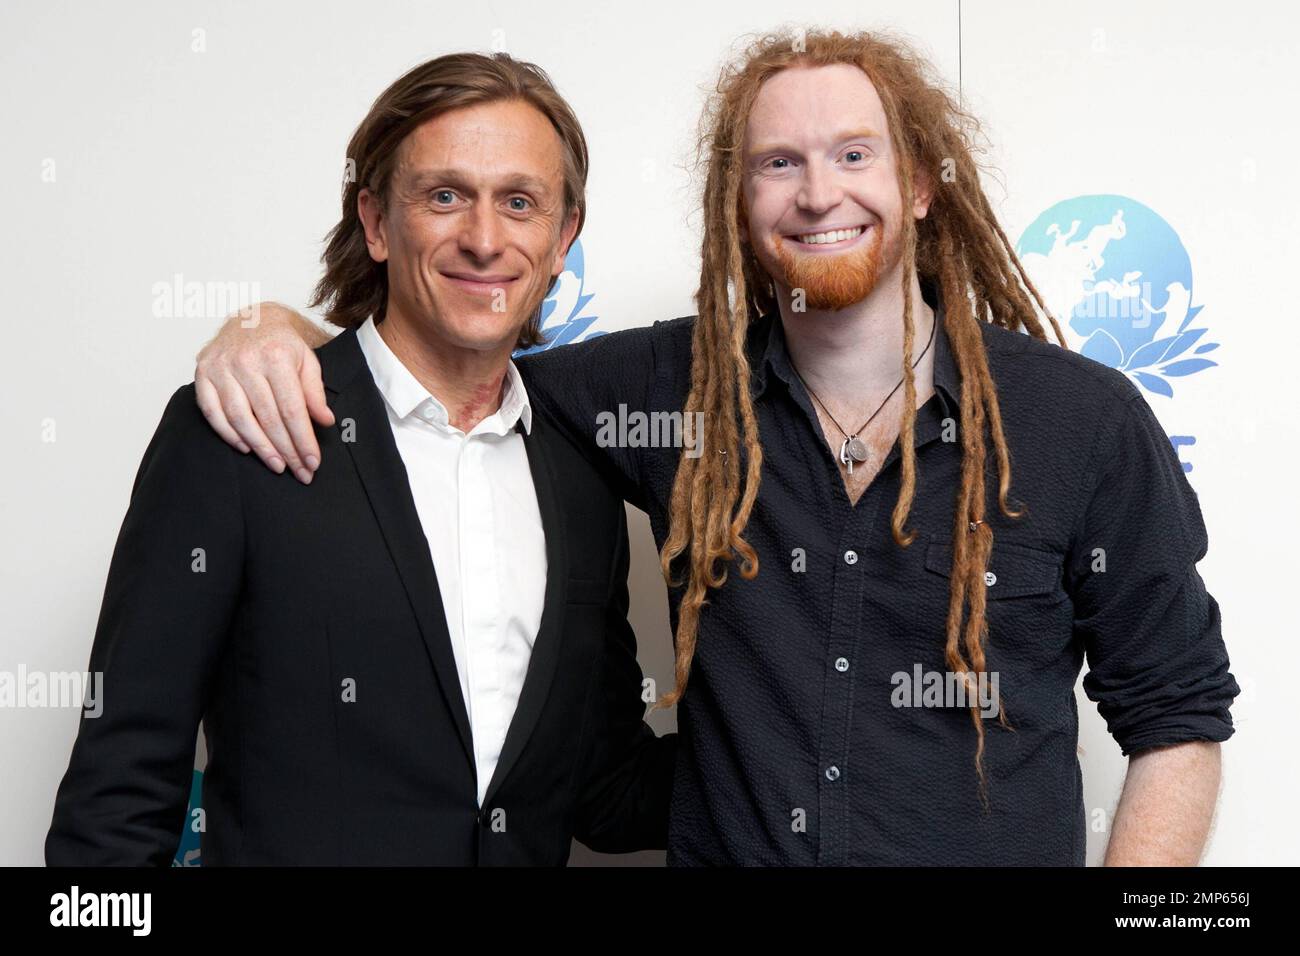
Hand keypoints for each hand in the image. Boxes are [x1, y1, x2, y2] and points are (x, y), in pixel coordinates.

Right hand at [194, 302, 333, 482]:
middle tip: (298, 471)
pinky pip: (212, 412)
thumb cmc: (282, 344)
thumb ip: (315, 392)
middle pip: (267, 417)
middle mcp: (245, 361)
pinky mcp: (202, 373)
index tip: (312, 462)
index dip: (302, 439)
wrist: (252, 319)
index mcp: (276, 356)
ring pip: (239, 418)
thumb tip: (325, 421)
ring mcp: (220, 367)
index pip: (291, 408)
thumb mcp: (307, 361)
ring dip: (259, 447)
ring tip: (276, 465)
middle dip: (285, 449)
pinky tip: (246, 448)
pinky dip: (229, 434)